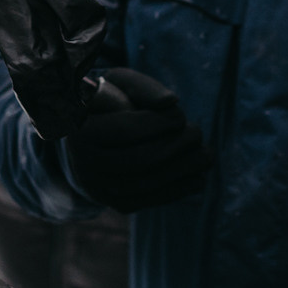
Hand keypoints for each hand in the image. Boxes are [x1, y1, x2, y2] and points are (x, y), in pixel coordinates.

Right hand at [63, 68, 212, 211]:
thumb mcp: (120, 83)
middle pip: (139, 160)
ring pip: (146, 184)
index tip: (179, 115)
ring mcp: (98, 188)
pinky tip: (198, 177)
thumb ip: (144, 86)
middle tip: (197, 133)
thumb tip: (171, 102)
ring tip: (206, 155)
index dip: (159, 123)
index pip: (125, 131)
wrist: (91, 138)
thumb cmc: (111, 102)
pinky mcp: (115, 203)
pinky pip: (149, 200)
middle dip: (176, 147)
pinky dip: (178, 190)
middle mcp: (83, 163)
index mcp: (80, 130)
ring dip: (184, 170)